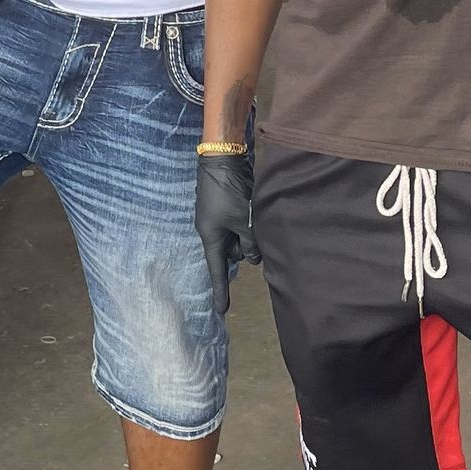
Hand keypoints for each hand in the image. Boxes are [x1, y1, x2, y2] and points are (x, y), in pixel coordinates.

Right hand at [195, 150, 258, 316]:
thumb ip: (250, 241)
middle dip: (245, 250)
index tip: (221, 310)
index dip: (220, 290)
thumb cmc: (229, 191)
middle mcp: (213, 230)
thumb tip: (254, 258)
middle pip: (231, 253)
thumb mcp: (243, 220)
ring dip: (249, 235)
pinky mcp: (227, 207)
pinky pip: (239, 225)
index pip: (217, 269)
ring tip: (258, 222)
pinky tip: (259, 217)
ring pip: (237, 238)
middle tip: (258, 240)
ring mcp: (219, 218)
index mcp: (211, 236)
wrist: (222, 159)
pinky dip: (249, 226)